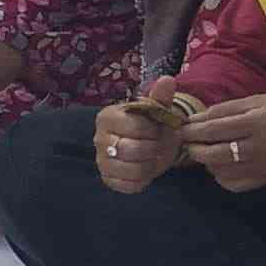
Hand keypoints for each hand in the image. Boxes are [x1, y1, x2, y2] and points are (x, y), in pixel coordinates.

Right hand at [92, 76, 186, 194]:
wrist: (149, 145)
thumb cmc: (152, 124)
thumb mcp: (158, 109)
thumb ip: (161, 97)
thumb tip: (167, 80)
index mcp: (108, 116)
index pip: (135, 127)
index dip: (154, 131)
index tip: (158, 129)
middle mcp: (99, 138)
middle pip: (131, 150)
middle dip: (153, 149)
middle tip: (157, 145)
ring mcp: (100, 160)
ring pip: (131, 169)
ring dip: (149, 165)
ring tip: (152, 158)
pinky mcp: (107, 178)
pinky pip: (127, 185)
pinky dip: (142, 181)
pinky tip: (145, 171)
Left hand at [181, 93, 265, 192]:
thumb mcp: (260, 100)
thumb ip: (227, 110)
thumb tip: (197, 118)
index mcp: (257, 123)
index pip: (213, 129)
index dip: (192, 129)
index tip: (181, 126)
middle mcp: (257, 149)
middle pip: (212, 154)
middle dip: (194, 147)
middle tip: (188, 140)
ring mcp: (261, 168)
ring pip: (218, 171)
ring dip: (206, 161)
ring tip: (207, 149)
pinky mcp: (265, 180)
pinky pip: (232, 184)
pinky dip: (221, 175)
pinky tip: (223, 164)